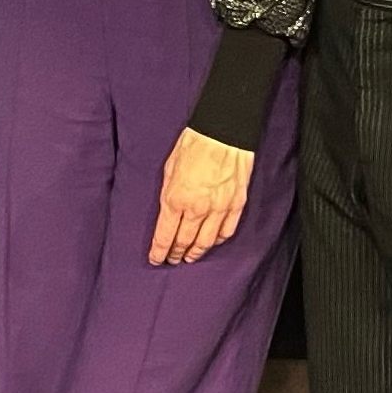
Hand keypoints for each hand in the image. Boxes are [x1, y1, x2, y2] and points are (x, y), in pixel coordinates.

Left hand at [149, 129, 253, 266]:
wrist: (223, 132)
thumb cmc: (193, 145)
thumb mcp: (169, 169)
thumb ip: (168, 195)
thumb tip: (168, 213)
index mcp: (176, 199)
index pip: (165, 236)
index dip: (159, 252)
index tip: (155, 259)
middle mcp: (197, 208)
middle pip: (184, 242)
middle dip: (175, 254)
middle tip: (172, 260)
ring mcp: (219, 208)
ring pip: (206, 242)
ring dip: (196, 253)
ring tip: (189, 258)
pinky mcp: (236, 204)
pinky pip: (226, 231)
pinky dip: (217, 241)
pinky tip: (211, 243)